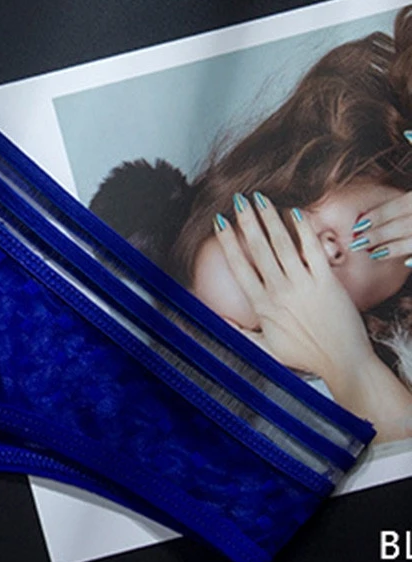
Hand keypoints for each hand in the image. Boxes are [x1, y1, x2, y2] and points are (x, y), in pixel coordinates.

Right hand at [214, 192, 375, 390]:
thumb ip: (239, 333)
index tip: (220, 222)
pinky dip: (304, 230)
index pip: (239, 266)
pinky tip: (296, 213)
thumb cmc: (306, 357)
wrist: (343, 363)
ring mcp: (304, 285)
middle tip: (239, 200)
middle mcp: (280, 291)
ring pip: (282, 244)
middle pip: (258, 248)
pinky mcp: (327, 282)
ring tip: (261, 198)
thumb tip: (217, 320)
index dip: (228, 241)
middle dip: (247, 220)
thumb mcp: (265, 349)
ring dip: (270, 218)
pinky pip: (313, 250)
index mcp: (262, 305)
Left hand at [351, 190, 411, 264]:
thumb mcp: (410, 201)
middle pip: (404, 224)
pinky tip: (405, 263)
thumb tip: (363, 220)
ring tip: (373, 254)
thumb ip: (396, 208)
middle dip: (379, 234)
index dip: (378, 216)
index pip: (400, 205)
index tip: (357, 226)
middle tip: (357, 243)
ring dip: (394, 247)